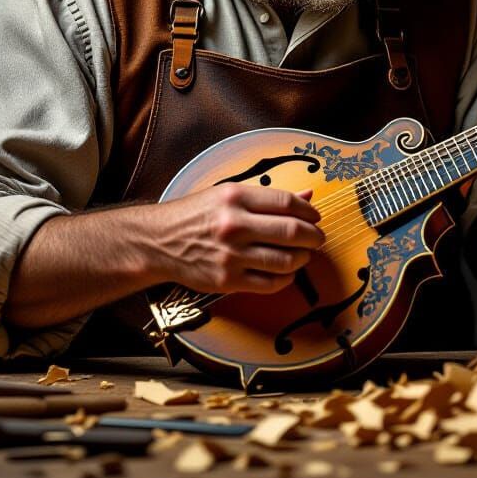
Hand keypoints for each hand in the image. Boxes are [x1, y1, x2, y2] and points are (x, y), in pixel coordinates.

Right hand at [149, 184, 324, 294]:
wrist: (158, 242)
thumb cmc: (195, 215)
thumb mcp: (227, 194)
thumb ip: (267, 196)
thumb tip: (307, 195)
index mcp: (235, 197)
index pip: (287, 203)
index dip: (309, 212)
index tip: (315, 217)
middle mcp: (235, 225)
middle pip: (292, 232)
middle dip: (314, 237)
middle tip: (318, 238)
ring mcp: (231, 255)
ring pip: (285, 260)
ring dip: (303, 258)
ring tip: (304, 255)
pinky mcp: (227, 281)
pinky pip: (270, 284)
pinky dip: (286, 279)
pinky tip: (287, 272)